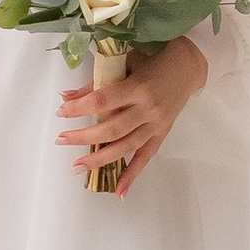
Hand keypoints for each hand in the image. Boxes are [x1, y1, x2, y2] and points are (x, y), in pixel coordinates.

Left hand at [58, 36, 205, 192]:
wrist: (189, 65)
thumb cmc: (154, 58)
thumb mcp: (125, 62)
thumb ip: (97, 82)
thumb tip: (66, 97)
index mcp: (138, 87)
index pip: (102, 101)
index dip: (80, 108)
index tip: (61, 112)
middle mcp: (148, 109)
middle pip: (111, 129)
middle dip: (83, 136)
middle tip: (61, 140)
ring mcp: (156, 124)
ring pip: (125, 147)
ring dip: (100, 159)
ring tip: (77, 165)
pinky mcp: (162, 133)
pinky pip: (145, 157)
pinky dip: (132, 175)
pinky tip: (119, 191)